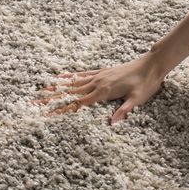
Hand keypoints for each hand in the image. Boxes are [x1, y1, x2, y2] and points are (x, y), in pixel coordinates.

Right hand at [31, 51, 164, 124]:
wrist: (150, 65)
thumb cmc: (145, 83)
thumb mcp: (137, 99)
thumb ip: (124, 111)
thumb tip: (111, 124)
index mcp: (104, 91)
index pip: (79, 103)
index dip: (64, 109)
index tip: (49, 114)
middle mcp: (98, 83)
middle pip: (72, 91)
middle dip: (54, 97)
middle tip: (37, 100)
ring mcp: (99, 75)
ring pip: (75, 82)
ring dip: (59, 86)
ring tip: (45, 87)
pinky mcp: (102, 71)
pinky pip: (84, 73)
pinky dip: (72, 75)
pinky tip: (64, 76)